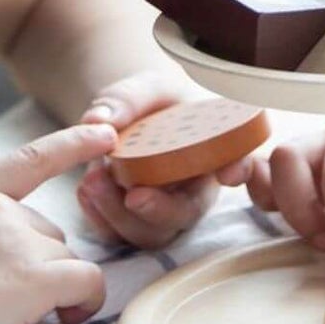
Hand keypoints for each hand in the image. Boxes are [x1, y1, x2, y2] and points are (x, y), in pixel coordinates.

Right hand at [0, 123, 117, 323]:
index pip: (29, 161)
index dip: (71, 145)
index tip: (106, 133)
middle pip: (48, 232)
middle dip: (35, 264)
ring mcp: (18, 241)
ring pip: (64, 260)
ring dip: (50, 286)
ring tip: (6, 314)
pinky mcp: (35, 277)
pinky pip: (88, 282)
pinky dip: (86, 301)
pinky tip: (66, 317)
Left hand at [74, 70, 221, 249]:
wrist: (131, 117)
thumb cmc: (153, 101)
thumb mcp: (146, 88)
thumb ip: (128, 99)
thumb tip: (99, 120)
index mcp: (213, 152)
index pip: (238, 163)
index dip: (239, 170)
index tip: (228, 173)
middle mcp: (194, 188)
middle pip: (186, 212)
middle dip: (160, 209)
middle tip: (133, 195)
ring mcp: (163, 210)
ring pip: (151, 233)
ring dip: (120, 216)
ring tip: (92, 183)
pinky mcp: (133, 222)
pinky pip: (119, 235)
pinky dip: (99, 219)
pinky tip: (85, 193)